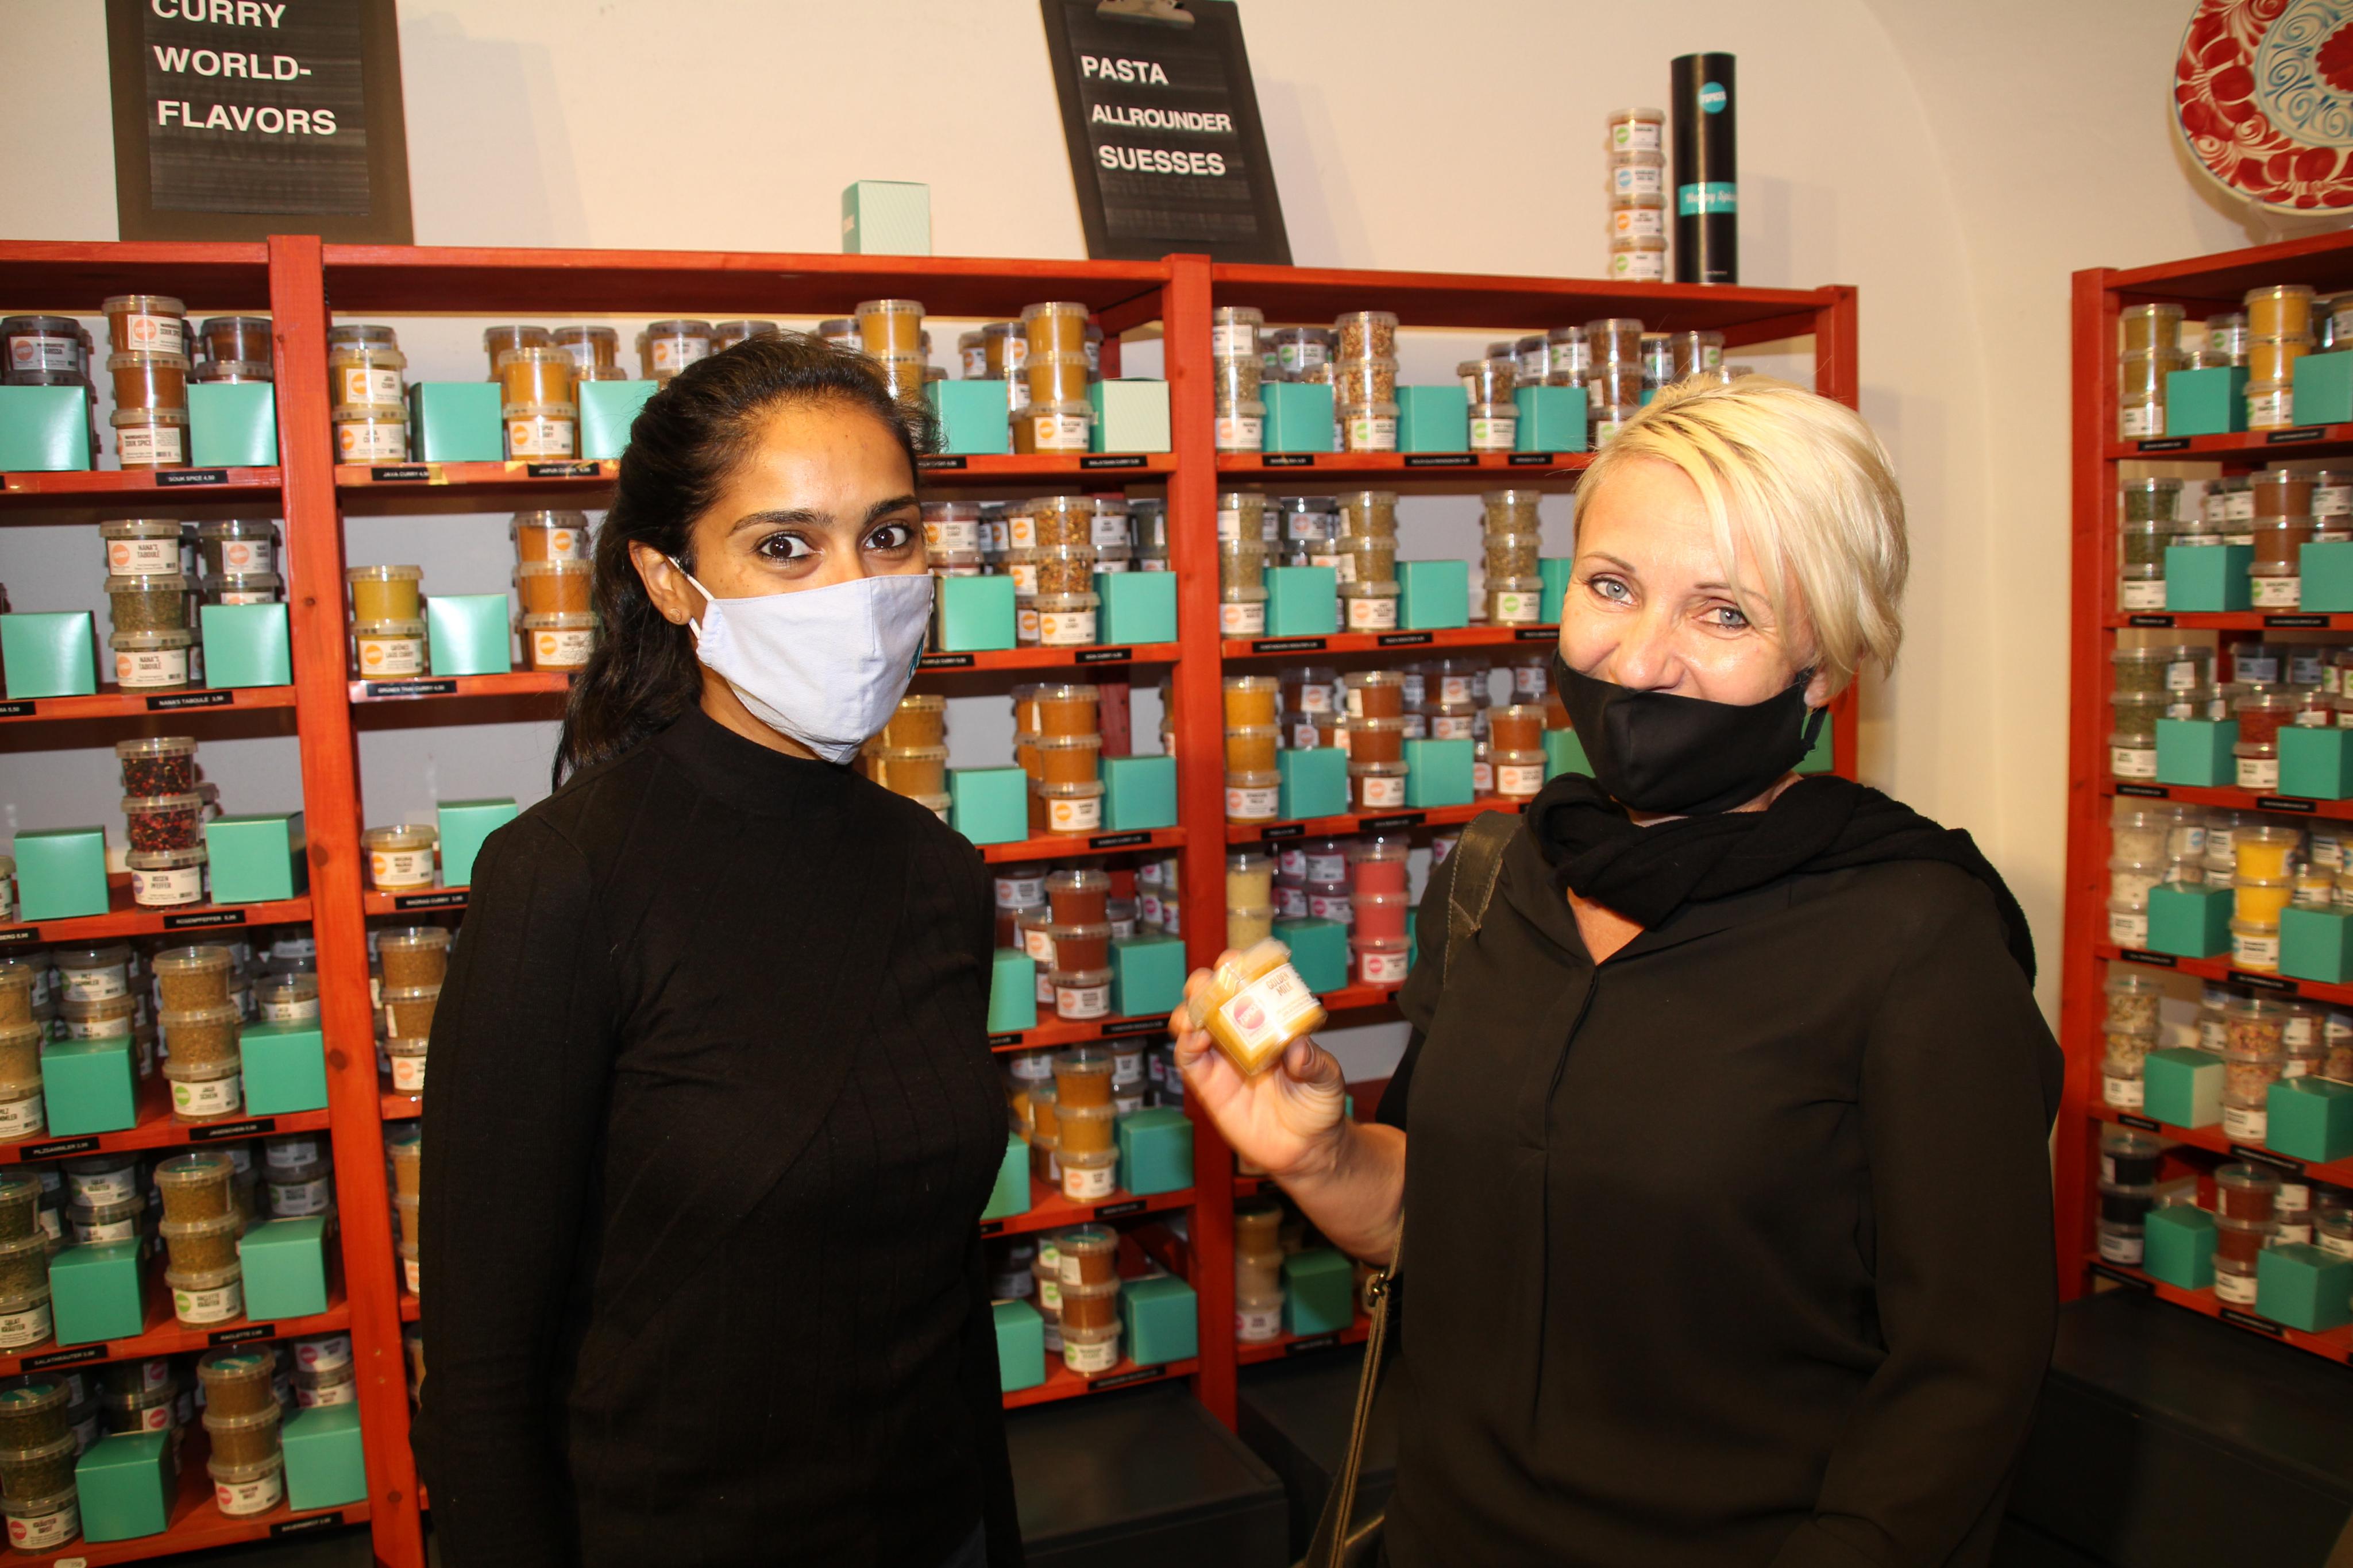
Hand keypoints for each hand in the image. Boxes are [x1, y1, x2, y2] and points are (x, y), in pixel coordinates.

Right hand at [1168, 956, 1349, 1182]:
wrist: (1307, 1150)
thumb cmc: (1318, 1106)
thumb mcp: (1327, 1079)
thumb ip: (1314, 1063)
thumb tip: (1296, 1048)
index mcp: (1269, 1022)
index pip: (1249, 986)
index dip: (1239, 969)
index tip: (1236, 961)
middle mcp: (1240, 1034)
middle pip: (1212, 998)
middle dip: (1206, 983)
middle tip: (1211, 982)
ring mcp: (1222, 1058)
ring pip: (1192, 1022)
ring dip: (1189, 1009)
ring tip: (1197, 1012)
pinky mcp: (1208, 1085)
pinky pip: (1188, 1059)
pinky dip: (1186, 1044)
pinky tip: (1197, 1038)